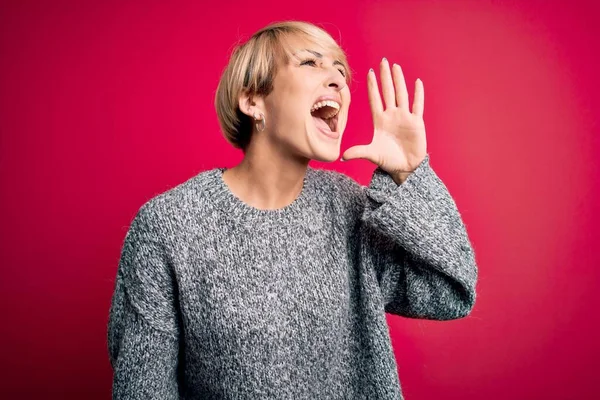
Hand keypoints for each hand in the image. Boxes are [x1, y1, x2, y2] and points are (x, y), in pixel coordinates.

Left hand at [341, 58, 426, 181]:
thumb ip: (358, 152)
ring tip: (396, 67)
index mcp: (380, 120)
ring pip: (401, 94)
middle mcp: (392, 115)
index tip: (370, 73)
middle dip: (385, 77)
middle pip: (388, 92)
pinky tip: (417, 82)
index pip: (375, 99)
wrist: (404, 168)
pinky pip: (417, 105)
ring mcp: (404, 117)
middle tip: (383, 61)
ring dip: (399, 81)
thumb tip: (342, 157)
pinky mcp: (416, 122)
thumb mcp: (372, 154)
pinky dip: (418, 94)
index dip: (372, 86)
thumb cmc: (388, 160)